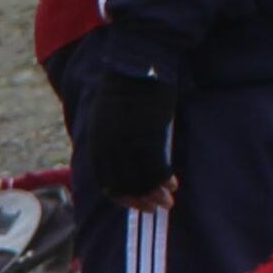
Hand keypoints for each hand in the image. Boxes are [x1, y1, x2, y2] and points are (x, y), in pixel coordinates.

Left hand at [81, 66, 181, 207]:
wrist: (139, 64)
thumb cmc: (128, 88)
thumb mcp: (109, 117)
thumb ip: (111, 142)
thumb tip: (124, 165)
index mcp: (98, 142)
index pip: (106, 182)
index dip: (122, 197)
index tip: (135, 204)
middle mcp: (110, 146)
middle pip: (124, 186)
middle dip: (140, 201)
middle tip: (155, 208)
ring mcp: (130, 142)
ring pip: (142, 181)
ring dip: (155, 195)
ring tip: (168, 202)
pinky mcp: (150, 135)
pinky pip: (158, 167)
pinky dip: (165, 180)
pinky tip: (174, 184)